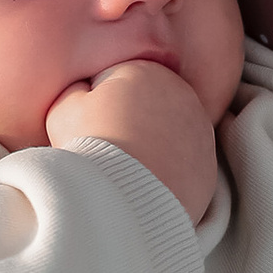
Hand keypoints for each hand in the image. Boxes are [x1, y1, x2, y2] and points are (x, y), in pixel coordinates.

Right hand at [49, 58, 218, 221]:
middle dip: (129, 122)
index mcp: (147, 72)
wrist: (124, 200)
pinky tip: (145, 184)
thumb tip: (85, 92)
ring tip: (126, 169)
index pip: (117, 82)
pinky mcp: (208, 166)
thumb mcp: (64, 109)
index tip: (89, 128)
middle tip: (108, 150)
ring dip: (151, 146)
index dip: (96, 106)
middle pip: (147, 107)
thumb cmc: (90, 149)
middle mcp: (183, 96)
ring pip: (168, 135)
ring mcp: (200, 132)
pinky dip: (168, 172)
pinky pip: (183, 165)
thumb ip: (76, 91)